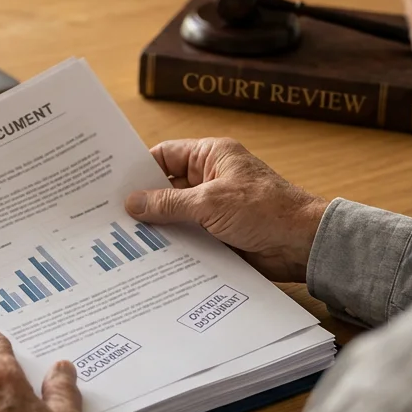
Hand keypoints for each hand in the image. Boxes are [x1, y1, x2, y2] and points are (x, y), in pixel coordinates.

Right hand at [125, 138, 328, 282]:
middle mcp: (210, 179)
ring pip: (175, 214)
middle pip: (166, 186)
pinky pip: (188, 236)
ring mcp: (214, 207)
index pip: (165, 155)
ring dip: (158, 226)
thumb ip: (169, 203)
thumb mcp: (210, 203)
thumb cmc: (265, 210)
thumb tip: (133, 203)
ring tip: (123, 238)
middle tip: (110, 215)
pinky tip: (151, 255)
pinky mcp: (218, 233)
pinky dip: (173, 244)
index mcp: (211, 156)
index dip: (140, 168)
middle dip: (143, 201)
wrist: (301, 244)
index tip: (113, 184)